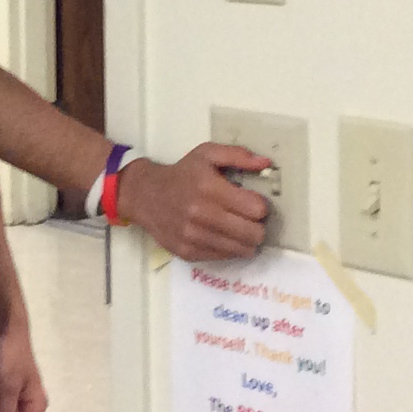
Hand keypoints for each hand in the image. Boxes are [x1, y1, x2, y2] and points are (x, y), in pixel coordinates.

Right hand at [116, 144, 269, 260]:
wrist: (145, 195)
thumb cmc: (182, 174)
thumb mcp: (207, 154)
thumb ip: (238, 156)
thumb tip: (266, 163)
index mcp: (209, 188)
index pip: (256, 209)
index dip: (260, 206)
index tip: (253, 202)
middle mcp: (201, 215)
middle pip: (253, 234)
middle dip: (258, 226)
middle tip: (250, 219)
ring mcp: (194, 237)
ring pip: (242, 250)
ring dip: (246, 240)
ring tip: (239, 228)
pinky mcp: (188, 253)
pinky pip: (224, 257)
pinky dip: (229, 248)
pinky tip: (222, 235)